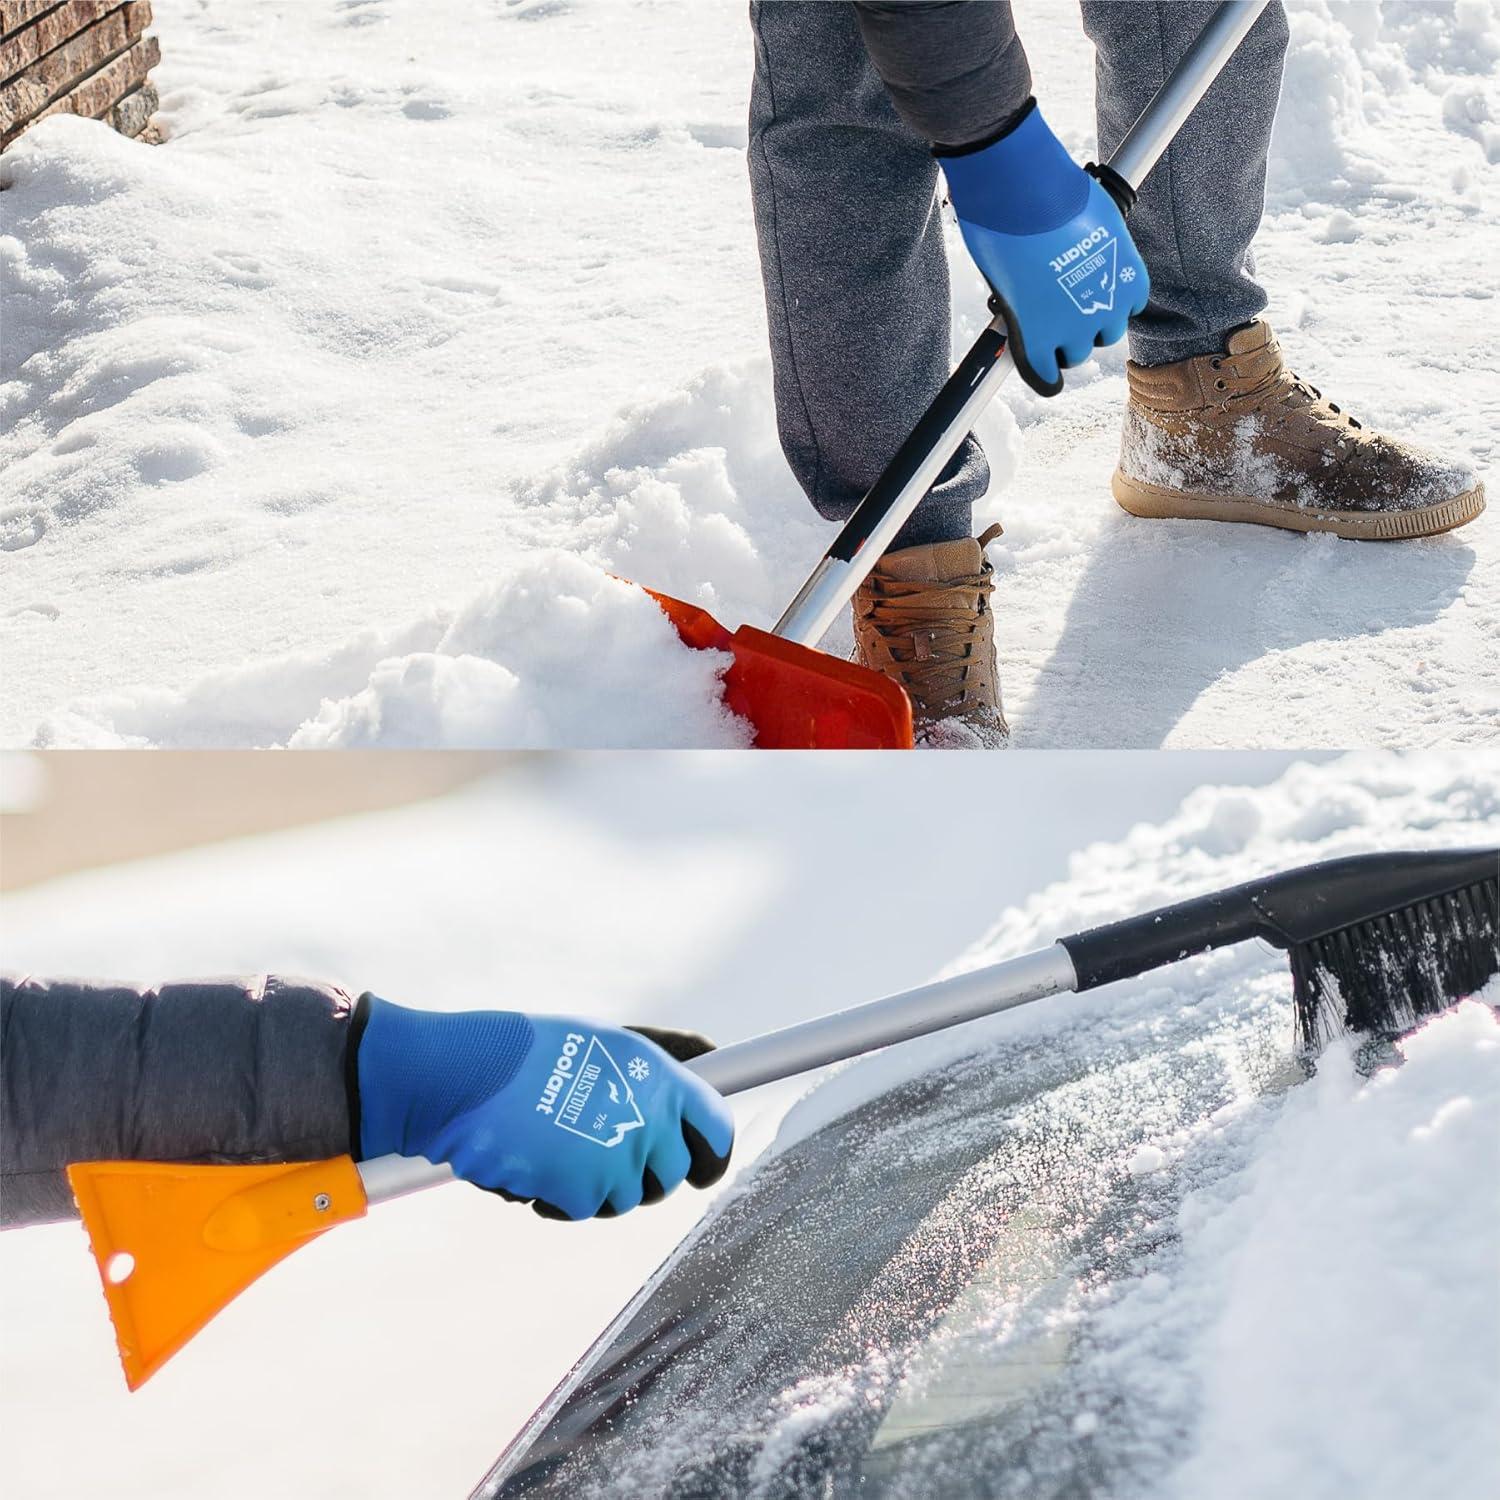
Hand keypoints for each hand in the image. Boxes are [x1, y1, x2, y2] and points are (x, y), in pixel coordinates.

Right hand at [352, 998, 733, 1220]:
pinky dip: (557, 1198)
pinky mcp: (581, 1192)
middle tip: (602, 1152)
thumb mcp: (608, 1039)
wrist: (466, 1074)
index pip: (717, 1130)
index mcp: (661, 1076)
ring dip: (595, 1184)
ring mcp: (617, 1159)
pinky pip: (580, 1209)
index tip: (698, 1165)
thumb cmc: (533, 1049)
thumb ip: (663, 1053)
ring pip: (625, 1198)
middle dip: (643, 1173)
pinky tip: (532, 1165)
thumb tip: (714, 1053)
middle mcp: (648, 1118)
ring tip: (556, 1144)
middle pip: (672, 1175)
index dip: (711, 1153)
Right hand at [938, 100, 1148, 396]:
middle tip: (1058, 309)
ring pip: (1074, 353)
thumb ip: (1086, 244)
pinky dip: (1043, 377)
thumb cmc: (1053, 191)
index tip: (1086, 297)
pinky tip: (1041, 376)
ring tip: (1040, 325)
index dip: (1104, 303)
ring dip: (1060, 344)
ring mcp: (1072, 326)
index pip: (1126, 307)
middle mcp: (1108, 307)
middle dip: (1083, 325)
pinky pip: (1043, 373)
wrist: (1025, 192)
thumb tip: (1066, 245)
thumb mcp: (1091, 217)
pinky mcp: (1037, 338)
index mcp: (1129, 277)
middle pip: (1102, 334)